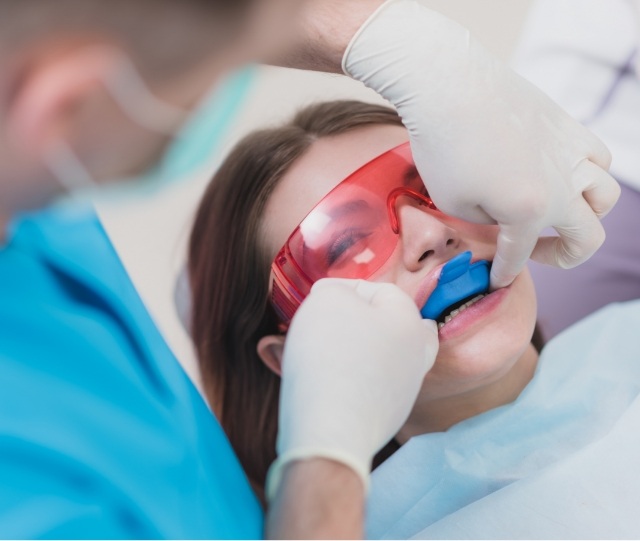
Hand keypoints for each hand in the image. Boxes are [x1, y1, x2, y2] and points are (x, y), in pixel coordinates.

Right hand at [266, 278, 437, 498]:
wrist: (331, 429)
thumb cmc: (330, 356)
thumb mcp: (327, 300)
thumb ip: (334, 290)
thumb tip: (335, 298)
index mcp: (410, 321)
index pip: (380, 290)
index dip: (344, 288)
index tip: (315, 299)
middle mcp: (416, 355)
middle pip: (392, 326)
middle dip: (360, 321)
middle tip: (331, 323)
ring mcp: (404, 390)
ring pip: (381, 358)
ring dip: (354, 350)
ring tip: (319, 352)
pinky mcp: (386, 418)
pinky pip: (368, 388)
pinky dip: (350, 380)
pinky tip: (325, 381)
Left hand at [344, 0, 620, 288]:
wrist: (448, 85)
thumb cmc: (443, 147)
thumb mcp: (454, 203)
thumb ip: (487, 223)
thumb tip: (502, 222)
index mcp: (530, 211)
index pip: (520, 255)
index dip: (504, 272)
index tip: (495, 280)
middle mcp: (562, 185)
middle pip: (588, 237)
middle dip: (564, 256)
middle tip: (537, 253)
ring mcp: (571, 152)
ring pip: (605, 195)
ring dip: (586, 214)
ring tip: (557, 213)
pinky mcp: (568, 125)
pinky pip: (597, 156)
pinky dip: (588, 173)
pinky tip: (561, 173)